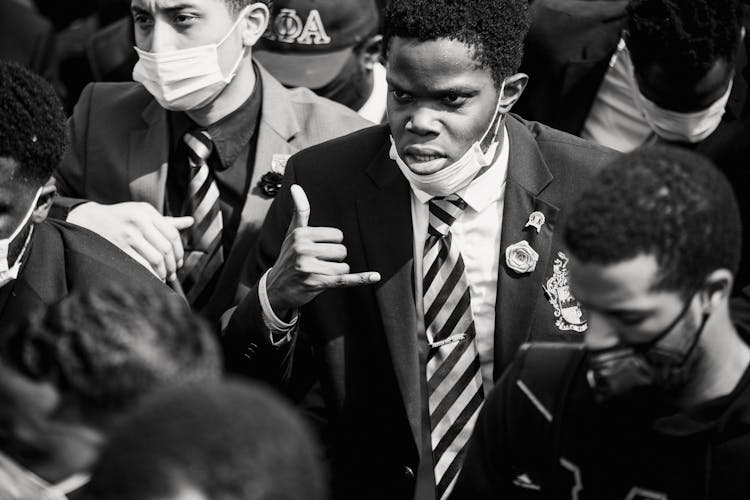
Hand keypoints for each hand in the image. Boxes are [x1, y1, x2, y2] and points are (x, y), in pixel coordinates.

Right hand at [68, 201, 192, 281]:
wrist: (89, 220)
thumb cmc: (122, 218)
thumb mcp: (143, 214)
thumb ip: (166, 221)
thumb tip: (190, 221)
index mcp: (147, 211)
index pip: (172, 234)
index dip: (179, 251)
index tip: (179, 263)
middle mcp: (139, 221)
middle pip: (166, 248)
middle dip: (173, 265)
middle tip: (173, 273)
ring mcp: (128, 234)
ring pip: (156, 258)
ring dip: (163, 272)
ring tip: (164, 277)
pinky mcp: (118, 248)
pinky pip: (141, 266)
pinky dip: (151, 275)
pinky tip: (153, 279)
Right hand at [266, 185, 379, 316]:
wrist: (276, 288)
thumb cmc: (289, 257)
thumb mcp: (293, 233)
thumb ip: (300, 210)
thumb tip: (295, 186)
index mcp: (301, 234)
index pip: (337, 236)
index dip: (332, 244)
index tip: (318, 250)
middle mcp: (303, 249)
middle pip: (342, 251)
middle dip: (335, 259)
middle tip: (318, 264)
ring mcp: (309, 268)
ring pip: (343, 267)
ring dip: (337, 272)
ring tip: (320, 274)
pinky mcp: (316, 283)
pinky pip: (344, 279)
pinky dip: (361, 278)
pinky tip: (375, 276)